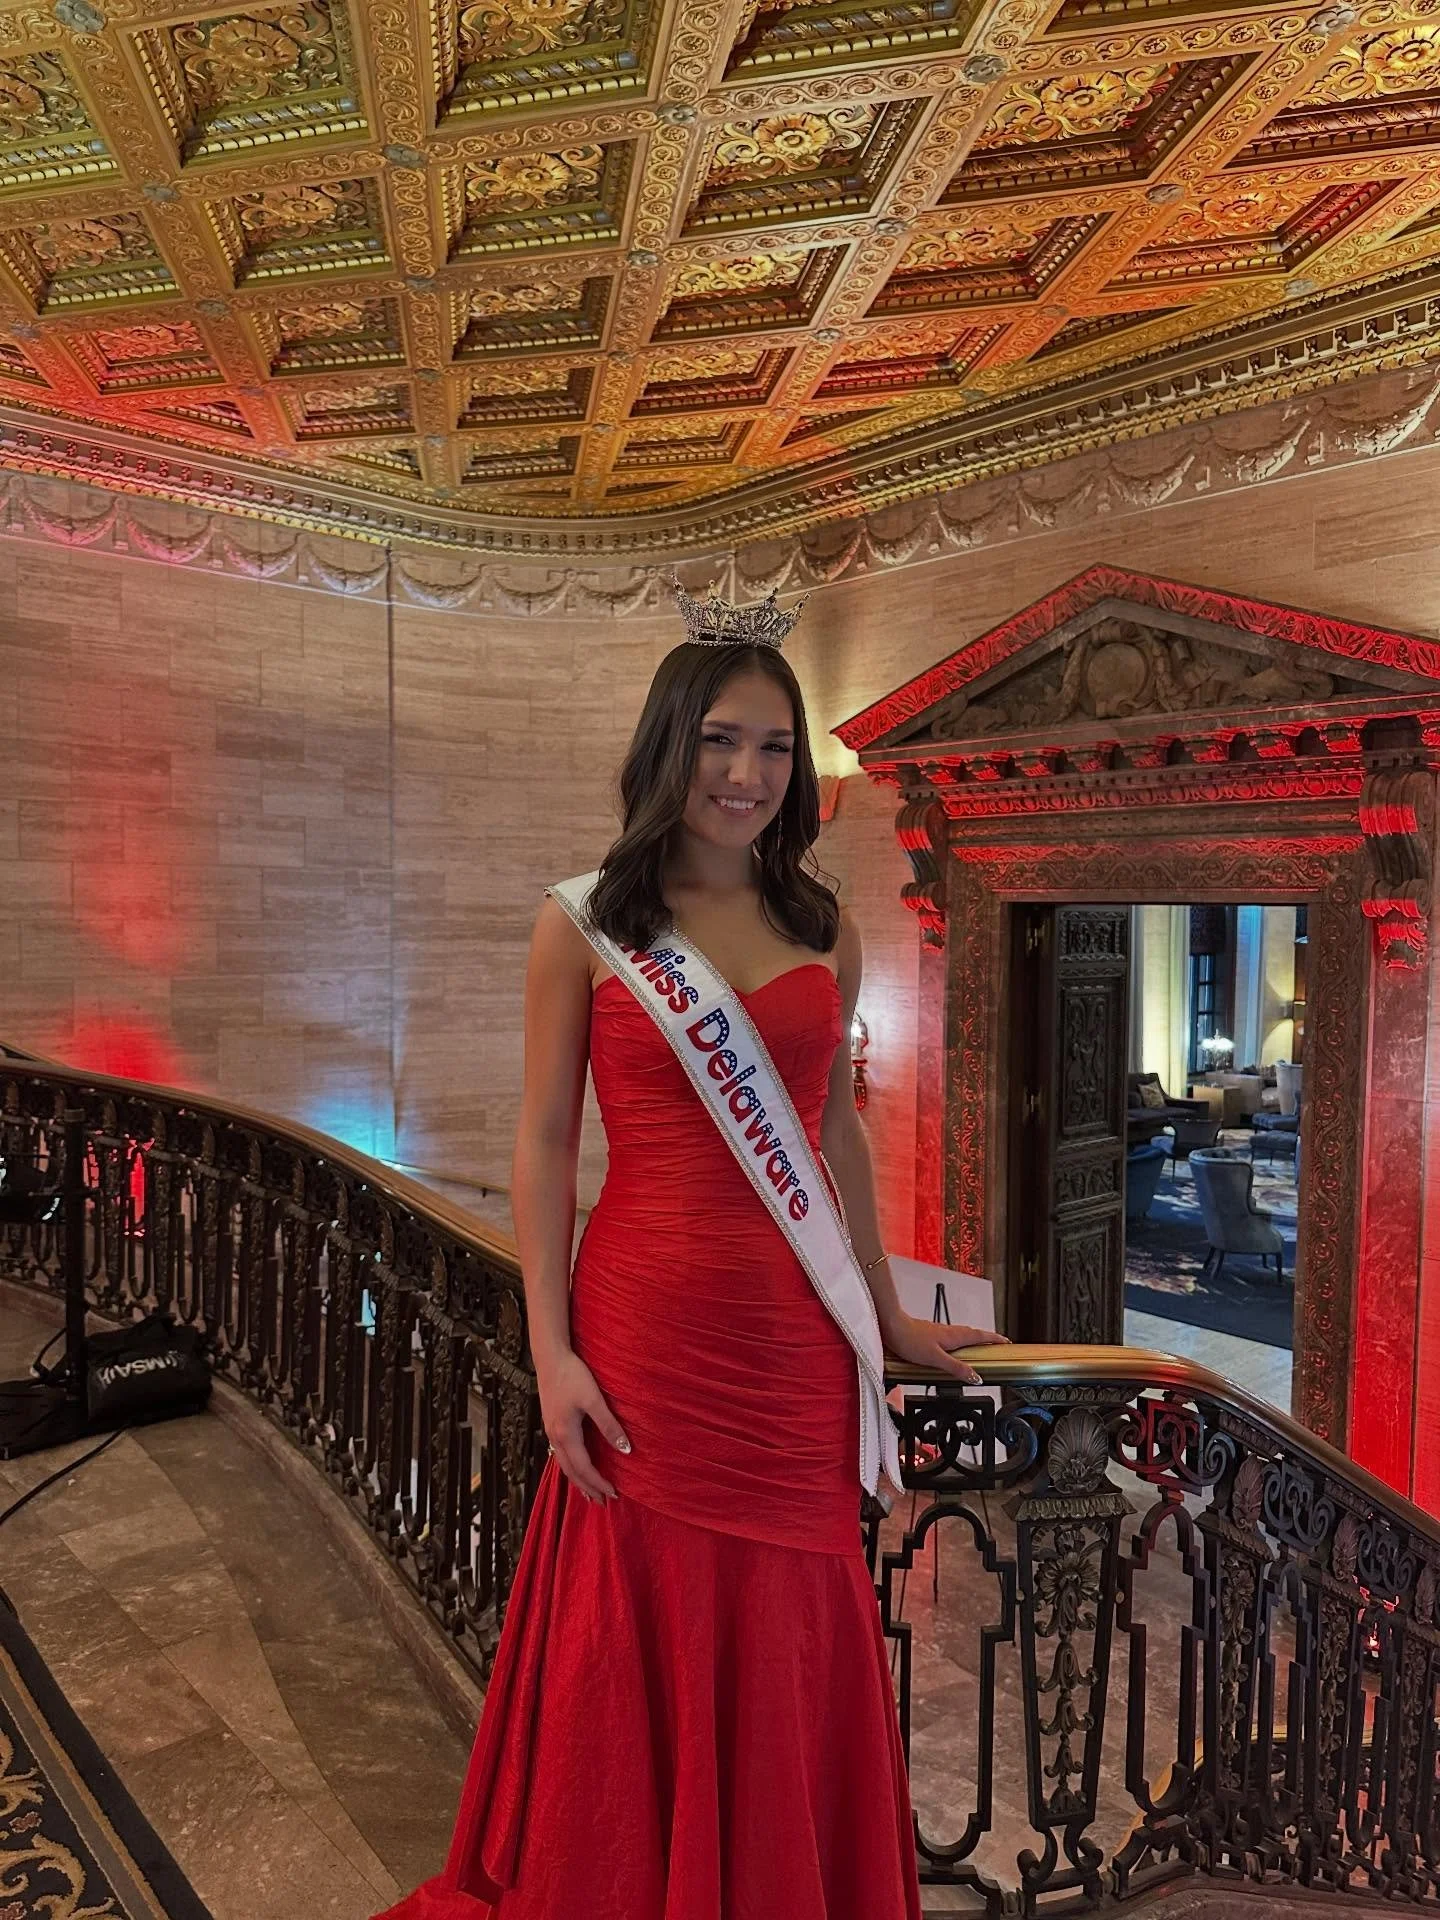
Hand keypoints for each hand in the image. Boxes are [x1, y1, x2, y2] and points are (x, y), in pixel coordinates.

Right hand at [536, 1349, 630, 1503]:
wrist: (550, 1357)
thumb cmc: (572, 1375)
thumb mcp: (594, 1399)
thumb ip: (609, 1424)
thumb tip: (626, 1450)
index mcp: (566, 1434)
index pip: (584, 1468)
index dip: (599, 1483)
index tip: (614, 1494)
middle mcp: (555, 1437)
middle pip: (571, 1472)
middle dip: (587, 1488)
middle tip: (603, 1502)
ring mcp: (551, 1431)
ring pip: (564, 1465)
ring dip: (578, 1481)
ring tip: (590, 1492)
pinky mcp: (551, 1424)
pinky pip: (560, 1455)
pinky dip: (571, 1467)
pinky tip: (577, 1466)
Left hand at [879, 1311, 1008, 1384]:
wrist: (891, 1327)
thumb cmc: (910, 1339)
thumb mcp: (936, 1358)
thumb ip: (956, 1368)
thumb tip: (975, 1376)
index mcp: (953, 1336)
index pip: (980, 1336)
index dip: (994, 1339)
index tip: (1006, 1342)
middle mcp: (948, 1332)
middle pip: (973, 1334)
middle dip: (987, 1338)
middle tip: (997, 1344)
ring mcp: (939, 1332)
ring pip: (962, 1335)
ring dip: (973, 1339)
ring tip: (979, 1347)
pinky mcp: (930, 1335)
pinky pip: (951, 1337)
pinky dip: (959, 1342)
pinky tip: (953, 1349)